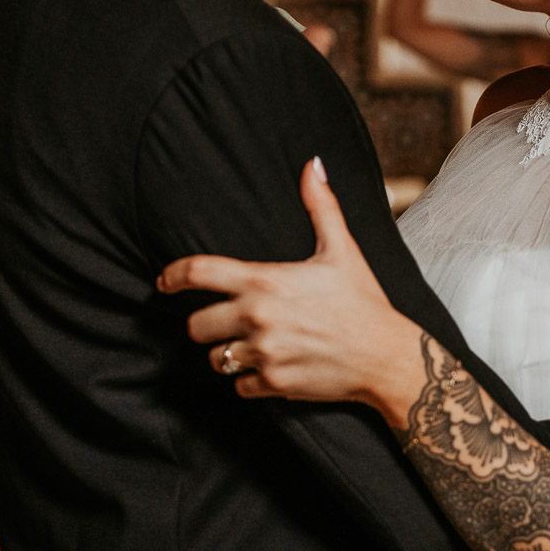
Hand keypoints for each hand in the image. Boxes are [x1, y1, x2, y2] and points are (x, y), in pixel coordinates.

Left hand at [158, 159, 425, 417]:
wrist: (386, 356)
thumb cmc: (363, 301)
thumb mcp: (341, 250)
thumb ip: (320, 206)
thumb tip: (313, 165)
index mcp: (265, 280)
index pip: (199, 272)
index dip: (173, 275)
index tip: (164, 281)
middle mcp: (257, 317)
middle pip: (196, 324)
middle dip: (205, 323)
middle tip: (222, 322)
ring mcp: (264, 352)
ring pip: (216, 358)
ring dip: (227, 353)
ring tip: (250, 347)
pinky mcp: (273, 382)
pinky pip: (240, 386)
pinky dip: (249, 380)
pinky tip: (270, 367)